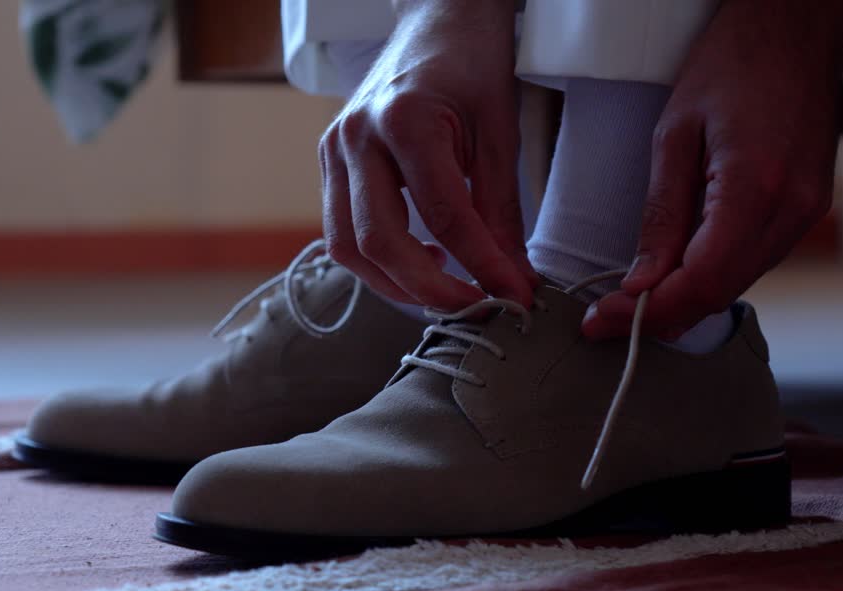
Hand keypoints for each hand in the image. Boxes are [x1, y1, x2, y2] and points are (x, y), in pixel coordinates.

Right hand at [319, 0, 535, 310]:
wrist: (437, 19)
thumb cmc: (472, 66)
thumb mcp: (499, 135)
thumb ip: (501, 212)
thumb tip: (513, 281)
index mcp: (405, 119)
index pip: (442, 216)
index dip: (481, 266)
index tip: (513, 297)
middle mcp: (357, 136)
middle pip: (378, 241)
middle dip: (429, 291)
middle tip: (476, 310)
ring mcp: (334, 150)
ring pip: (348, 246)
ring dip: (396, 285)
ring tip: (447, 290)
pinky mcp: (329, 163)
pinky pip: (341, 231)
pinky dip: (378, 261)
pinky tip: (421, 261)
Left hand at [586, 0, 842, 339]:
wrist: (794, 30)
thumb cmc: (732, 65)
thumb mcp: (674, 135)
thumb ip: (661, 216)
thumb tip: (642, 282)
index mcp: (755, 189)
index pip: (700, 282)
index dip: (648, 312)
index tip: (601, 321)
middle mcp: (791, 211)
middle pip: (720, 293)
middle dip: (660, 316)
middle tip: (606, 319)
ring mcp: (807, 213)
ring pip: (738, 283)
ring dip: (685, 298)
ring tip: (632, 297)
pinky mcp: (808, 209)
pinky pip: (754, 260)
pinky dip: (711, 273)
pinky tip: (677, 268)